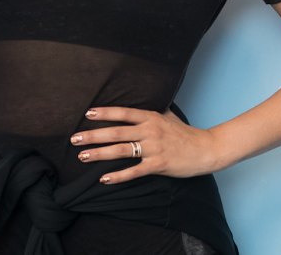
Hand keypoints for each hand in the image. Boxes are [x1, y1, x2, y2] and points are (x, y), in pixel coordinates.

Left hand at [69, 106, 223, 184]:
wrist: (206, 149)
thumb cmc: (185, 133)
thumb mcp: (169, 117)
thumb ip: (153, 111)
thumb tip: (142, 101)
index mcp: (151, 117)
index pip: (123, 113)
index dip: (105, 113)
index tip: (87, 114)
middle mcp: (150, 131)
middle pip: (116, 132)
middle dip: (93, 135)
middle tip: (74, 139)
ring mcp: (154, 148)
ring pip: (121, 150)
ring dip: (100, 154)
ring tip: (82, 156)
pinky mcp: (158, 164)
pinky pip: (134, 171)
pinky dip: (118, 176)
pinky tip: (103, 179)